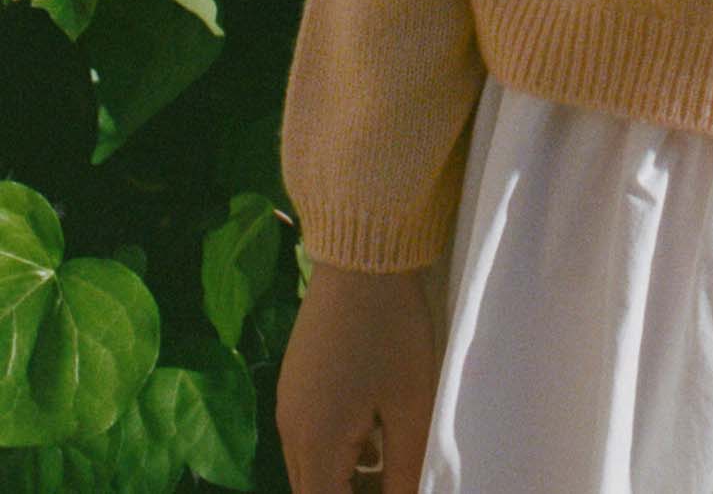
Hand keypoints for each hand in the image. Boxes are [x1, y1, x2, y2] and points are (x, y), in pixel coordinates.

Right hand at [276, 257, 440, 492]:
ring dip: (344, 476)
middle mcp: (290, 431)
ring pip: (310, 465)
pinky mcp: (294, 382)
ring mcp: (288, 404)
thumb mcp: (410, 402)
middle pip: (313, 491)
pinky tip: (374, 430)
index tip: (393, 488)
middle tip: (395, 480)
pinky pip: (309, 437)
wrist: (361, 257)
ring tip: (391, 461)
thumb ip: (406, 467)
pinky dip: (337, 448)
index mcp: (314, 444)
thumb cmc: (393, 329)